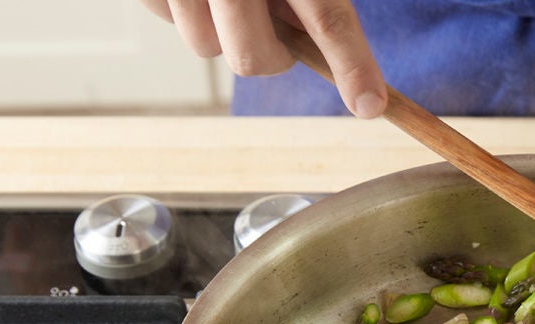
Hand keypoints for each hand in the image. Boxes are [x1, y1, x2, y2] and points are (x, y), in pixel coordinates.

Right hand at [139, 0, 386, 116]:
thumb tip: (314, 38)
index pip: (328, 17)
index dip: (352, 65)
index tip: (369, 104)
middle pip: (253, 57)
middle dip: (271, 54)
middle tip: (278, 26)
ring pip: (205, 46)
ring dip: (222, 30)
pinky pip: (166, 16)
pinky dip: (184, 6)